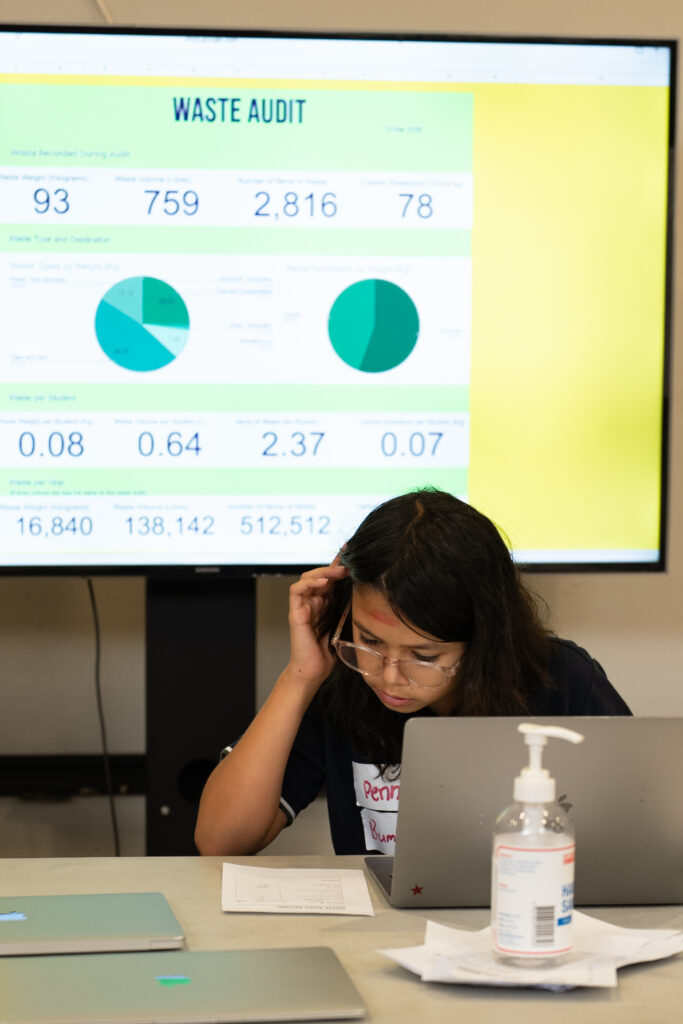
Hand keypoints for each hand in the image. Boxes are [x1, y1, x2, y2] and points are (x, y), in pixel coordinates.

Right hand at [286, 556, 347, 688]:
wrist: (314, 671)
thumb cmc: (329, 652)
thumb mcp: (345, 624)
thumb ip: (350, 608)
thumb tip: (365, 591)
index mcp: (325, 604)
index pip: (331, 579)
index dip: (340, 566)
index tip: (352, 554)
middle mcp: (313, 602)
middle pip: (320, 575)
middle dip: (334, 565)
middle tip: (348, 561)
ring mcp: (303, 607)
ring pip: (307, 578)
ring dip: (323, 572)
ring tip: (338, 571)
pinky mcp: (296, 613)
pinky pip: (296, 591)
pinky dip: (309, 583)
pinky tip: (323, 583)